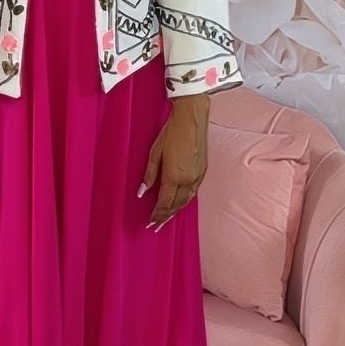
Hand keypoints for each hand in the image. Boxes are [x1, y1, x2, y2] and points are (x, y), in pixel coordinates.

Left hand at [140, 94, 209, 231]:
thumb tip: (141, 193)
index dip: (157, 215)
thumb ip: (149, 175)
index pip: (164, 203)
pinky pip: (193, 193)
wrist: (192, 119)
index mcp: (174, 177)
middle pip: (176, 205)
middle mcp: (188, 180)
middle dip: (166, 217)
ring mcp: (197, 177)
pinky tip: (180, 203)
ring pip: (186, 201)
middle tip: (156, 226)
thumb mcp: (155, 152)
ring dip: (176, 211)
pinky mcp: (203, 172)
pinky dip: (185, 201)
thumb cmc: (171, 133)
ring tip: (167, 219)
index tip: (150, 223)